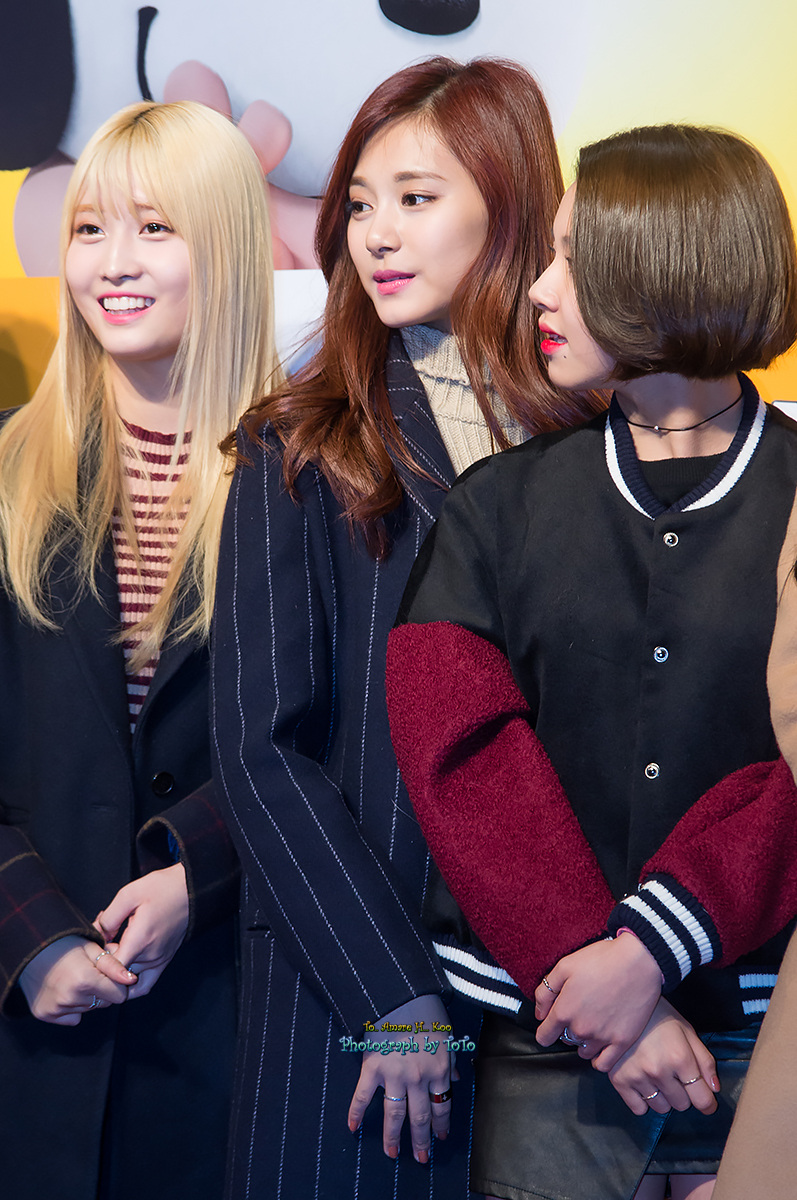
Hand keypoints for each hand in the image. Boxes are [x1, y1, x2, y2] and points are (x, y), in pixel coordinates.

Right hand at [19, 935, 132, 1024]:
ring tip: (75, 979)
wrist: (30, 948)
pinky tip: (65, 989)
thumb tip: (131, 980)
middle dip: (103, 991)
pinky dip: (72, 1007)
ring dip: (87, 997)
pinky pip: (72, 1017)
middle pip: (104, 1003)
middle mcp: (70, 998)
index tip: (110, 974)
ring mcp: (56, 1009)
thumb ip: (113, 965)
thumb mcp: (92, 948)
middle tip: (90, 973)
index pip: (119, 995)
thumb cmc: (64, 944)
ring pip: (89, 1009)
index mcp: (85, 980)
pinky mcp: (46, 1014)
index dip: (118, 984)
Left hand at [94, 863, 188, 998]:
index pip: (111, 969)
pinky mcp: (164, 961)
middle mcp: (150, 956)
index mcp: (140, 940)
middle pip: (118, 976)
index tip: (92, 950)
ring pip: (128, 982)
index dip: (97, 963)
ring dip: (116, 973)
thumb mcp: (129, 895)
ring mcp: (159, 961)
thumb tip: (95, 934)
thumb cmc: (163, 889)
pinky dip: (130, 984)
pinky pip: (144, 985)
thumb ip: (108, 918)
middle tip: (98, 947)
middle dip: (103, 965)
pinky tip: (121, 970)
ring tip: (110, 956)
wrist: (191, 890)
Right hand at [348, 994, 456, 1162]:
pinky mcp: (372, 1068)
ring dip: (393, 1136)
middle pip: (420, 1116)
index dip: (441, 1124)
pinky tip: (352, 1127)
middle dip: (420, 1140)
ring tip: (392, 1153)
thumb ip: (452, 1059)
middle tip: (420, 1158)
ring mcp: (395, 1074)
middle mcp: (419, 1077)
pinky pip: (362, 1095)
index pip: (442, 1105)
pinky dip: (355, 1112)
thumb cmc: (426, 1010)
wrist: (400, 995)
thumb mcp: (447, 1034)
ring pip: (395, 1114)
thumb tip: (456, 1079)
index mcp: (440, 1068)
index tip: (440, 1137)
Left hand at [534, 934, 661, 1069]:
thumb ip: (545, 992)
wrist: (638, 961)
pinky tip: (601, 1045)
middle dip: (568, 1029)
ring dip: (584, 1041)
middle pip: (566, 1040)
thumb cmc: (601, 960)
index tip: (550, 1024)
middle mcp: (581, 1029)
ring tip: (593, 1024)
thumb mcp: (564, 966)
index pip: (544, 1036)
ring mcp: (602, 1038)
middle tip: (580, 1011)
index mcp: (564, 1011)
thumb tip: (539, 1014)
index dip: (545, 1029)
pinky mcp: (622, 1042)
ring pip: (584, 1050)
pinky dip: (599, 1058)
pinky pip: (603, 1064)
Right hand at [608, 997, 718, 1115]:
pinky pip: (638, 1108)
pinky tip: (643, 1083)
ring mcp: (637, 1076)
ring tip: (657, 1076)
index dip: (708, 1103)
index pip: (702, 1099)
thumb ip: (705, 1061)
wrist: (623, 1003)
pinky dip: (642, 1100)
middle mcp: (658, 1071)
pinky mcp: (619, 1080)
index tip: (707, 1102)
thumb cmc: (660, 1017)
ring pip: (660, 1108)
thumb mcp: (687, 1031)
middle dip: (683, 1093)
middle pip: (681, 1105)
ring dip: (663, 1097)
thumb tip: (714, 1089)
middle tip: (675, 1075)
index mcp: (680, 1058)